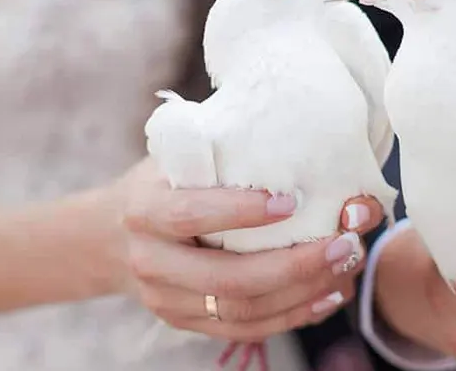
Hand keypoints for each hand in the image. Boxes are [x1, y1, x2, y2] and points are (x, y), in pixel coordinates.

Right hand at [112, 158, 382, 341]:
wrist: (109, 236)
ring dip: (303, 292)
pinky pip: (245, 330)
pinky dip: (293, 315)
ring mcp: (167, 301)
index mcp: (145, 211)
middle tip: (344, 242)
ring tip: (346, 267)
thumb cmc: (161, 183)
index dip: (241, 211)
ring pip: (243, 310)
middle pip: (228, 278)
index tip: (292, 200)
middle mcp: (151, 262)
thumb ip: (215, 149)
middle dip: (295, 265)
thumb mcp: (175, 158)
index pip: (192, 215)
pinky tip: (328, 295)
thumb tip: (292, 126)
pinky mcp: (186, 322)